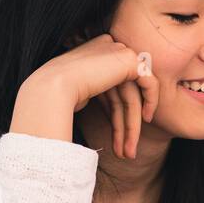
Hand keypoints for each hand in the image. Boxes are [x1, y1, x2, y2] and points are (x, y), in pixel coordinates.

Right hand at [36, 33, 158, 159]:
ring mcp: (117, 52)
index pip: (112, 88)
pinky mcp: (128, 59)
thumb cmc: (55, 96)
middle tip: (126, 153)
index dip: (116, 116)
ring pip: (132, 95)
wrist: (51, 88)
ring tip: (128, 152)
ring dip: (132, 126)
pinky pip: (149, 82)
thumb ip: (98, 94)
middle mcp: (107, 50)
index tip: (115, 138)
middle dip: (125, 125)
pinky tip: (145, 120)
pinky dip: (151, 101)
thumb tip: (113, 112)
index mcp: (93, 54)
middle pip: (122, 94)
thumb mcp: (80, 92)